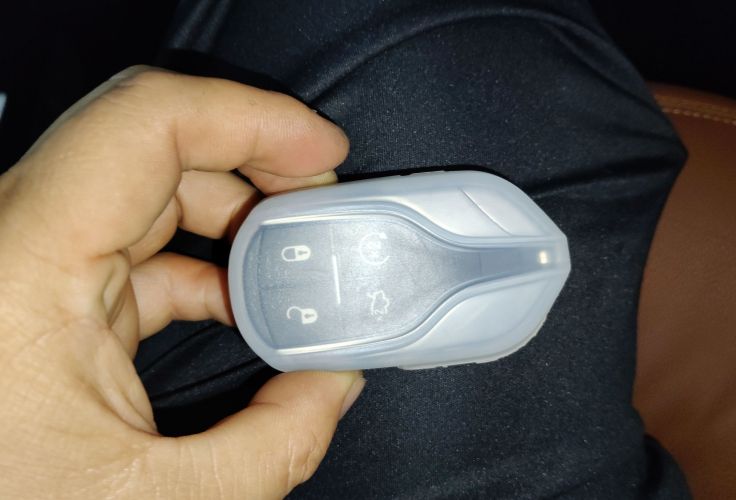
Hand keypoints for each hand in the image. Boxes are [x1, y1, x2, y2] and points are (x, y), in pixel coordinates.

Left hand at [0, 67, 363, 498]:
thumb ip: (271, 446)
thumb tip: (335, 387)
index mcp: (23, 270)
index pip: (144, 124)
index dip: (250, 117)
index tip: (321, 150)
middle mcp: (15, 245)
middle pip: (155, 147)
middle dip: (256, 163)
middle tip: (324, 204)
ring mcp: (28, 265)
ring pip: (147, 191)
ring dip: (234, 216)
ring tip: (297, 260)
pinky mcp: (43, 294)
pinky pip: (135, 246)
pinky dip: (203, 262)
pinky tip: (247, 304)